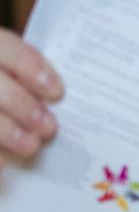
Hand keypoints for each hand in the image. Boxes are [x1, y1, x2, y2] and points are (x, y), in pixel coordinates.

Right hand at [0, 30, 62, 166]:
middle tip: (49, 127)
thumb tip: (59, 99)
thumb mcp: (10, 72)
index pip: (5, 48)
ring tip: (30, 146)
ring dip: (6, 131)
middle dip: (23, 106)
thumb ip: (24, 78)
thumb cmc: (5, 83)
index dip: (31, 68)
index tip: (57, 93)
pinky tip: (3, 164)